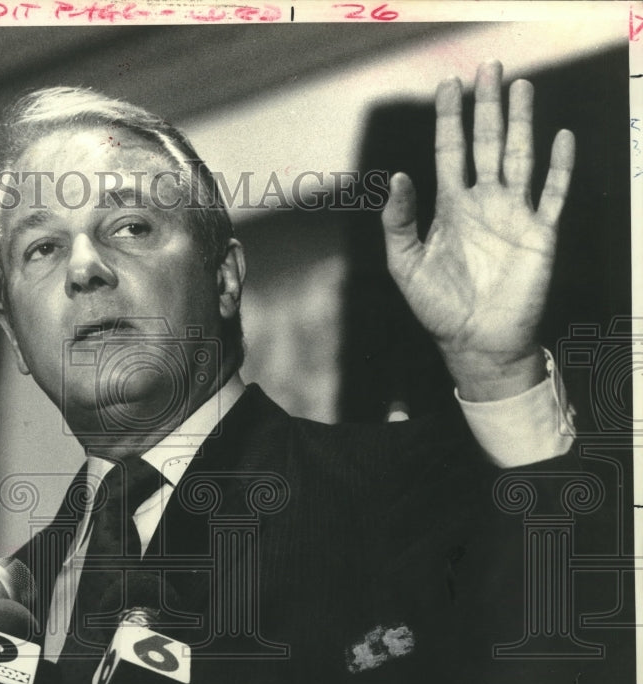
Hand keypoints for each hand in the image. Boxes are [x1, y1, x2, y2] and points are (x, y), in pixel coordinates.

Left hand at [381, 60, 574, 400]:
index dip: (449, 119)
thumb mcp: (405, 264)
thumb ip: (399, 221)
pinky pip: (553, 193)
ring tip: (521, 87)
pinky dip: (559, 166)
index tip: (448, 86)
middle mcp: (483, 203)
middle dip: (487, 106)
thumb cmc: (437, 306)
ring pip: (519, 156)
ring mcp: (514, 214)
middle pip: (486, 143)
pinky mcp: (541, 232)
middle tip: (488, 68)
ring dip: (521, 122)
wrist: (475, 341)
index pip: (450, 151)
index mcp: (450, 206)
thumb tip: (396, 176)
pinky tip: (560, 137)